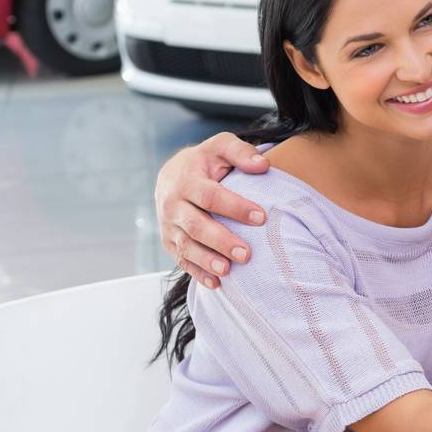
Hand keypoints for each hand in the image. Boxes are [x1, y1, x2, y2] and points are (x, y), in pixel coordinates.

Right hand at [157, 133, 269, 288]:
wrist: (173, 175)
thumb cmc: (206, 162)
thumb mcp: (220, 147)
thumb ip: (241, 152)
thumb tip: (263, 165)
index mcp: (186, 181)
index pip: (211, 197)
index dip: (235, 207)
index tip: (261, 217)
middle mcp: (173, 205)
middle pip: (197, 226)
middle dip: (221, 241)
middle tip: (247, 254)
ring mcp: (169, 226)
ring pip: (186, 246)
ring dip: (206, 261)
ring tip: (228, 271)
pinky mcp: (169, 242)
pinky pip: (181, 260)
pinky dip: (197, 273)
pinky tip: (216, 284)